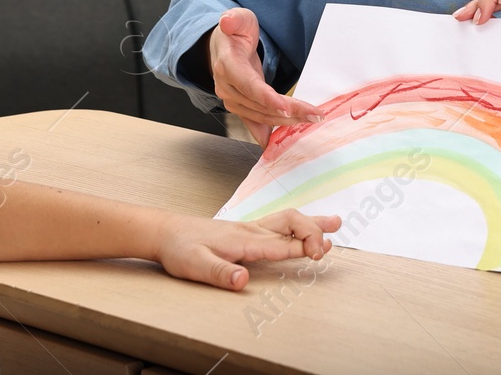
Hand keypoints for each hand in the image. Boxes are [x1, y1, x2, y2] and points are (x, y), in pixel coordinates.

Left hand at [154, 209, 341, 290]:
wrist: (165, 232)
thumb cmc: (179, 248)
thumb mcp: (194, 265)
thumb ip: (219, 272)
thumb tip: (242, 279)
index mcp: (242, 240)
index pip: (279, 242)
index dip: (301, 246)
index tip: (317, 254)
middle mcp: (250, 230)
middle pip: (290, 224)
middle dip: (313, 232)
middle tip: (326, 249)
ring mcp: (250, 228)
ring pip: (288, 220)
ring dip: (312, 223)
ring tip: (335, 223)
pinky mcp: (247, 230)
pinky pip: (279, 222)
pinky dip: (299, 223)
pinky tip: (307, 225)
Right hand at [210, 8, 323, 145]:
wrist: (224, 45)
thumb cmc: (235, 32)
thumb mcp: (238, 19)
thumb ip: (234, 19)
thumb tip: (227, 21)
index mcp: (227, 64)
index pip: (248, 85)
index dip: (266, 98)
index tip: (286, 108)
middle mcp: (226, 86)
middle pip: (259, 104)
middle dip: (288, 112)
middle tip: (315, 115)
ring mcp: (232, 99)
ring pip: (260, 115)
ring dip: (285, 122)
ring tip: (310, 120)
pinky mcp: (240, 106)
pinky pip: (254, 122)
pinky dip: (267, 134)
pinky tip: (280, 144)